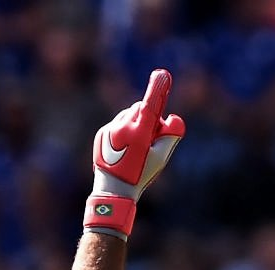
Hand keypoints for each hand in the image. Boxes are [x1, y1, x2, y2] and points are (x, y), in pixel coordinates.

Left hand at [85, 69, 186, 239]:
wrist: (113, 189)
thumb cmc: (141, 175)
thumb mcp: (161, 159)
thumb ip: (170, 136)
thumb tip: (172, 117)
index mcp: (138, 135)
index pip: (149, 107)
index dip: (157, 90)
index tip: (162, 74)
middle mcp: (121, 128)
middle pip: (139, 109)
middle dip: (147, 117)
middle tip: (151, 137)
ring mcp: (109, 129)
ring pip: (128, 115)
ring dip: (135, 123)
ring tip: (135, 147)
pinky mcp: (102, 132)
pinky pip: (117, 123)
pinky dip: (123, 130)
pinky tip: (124, 149)